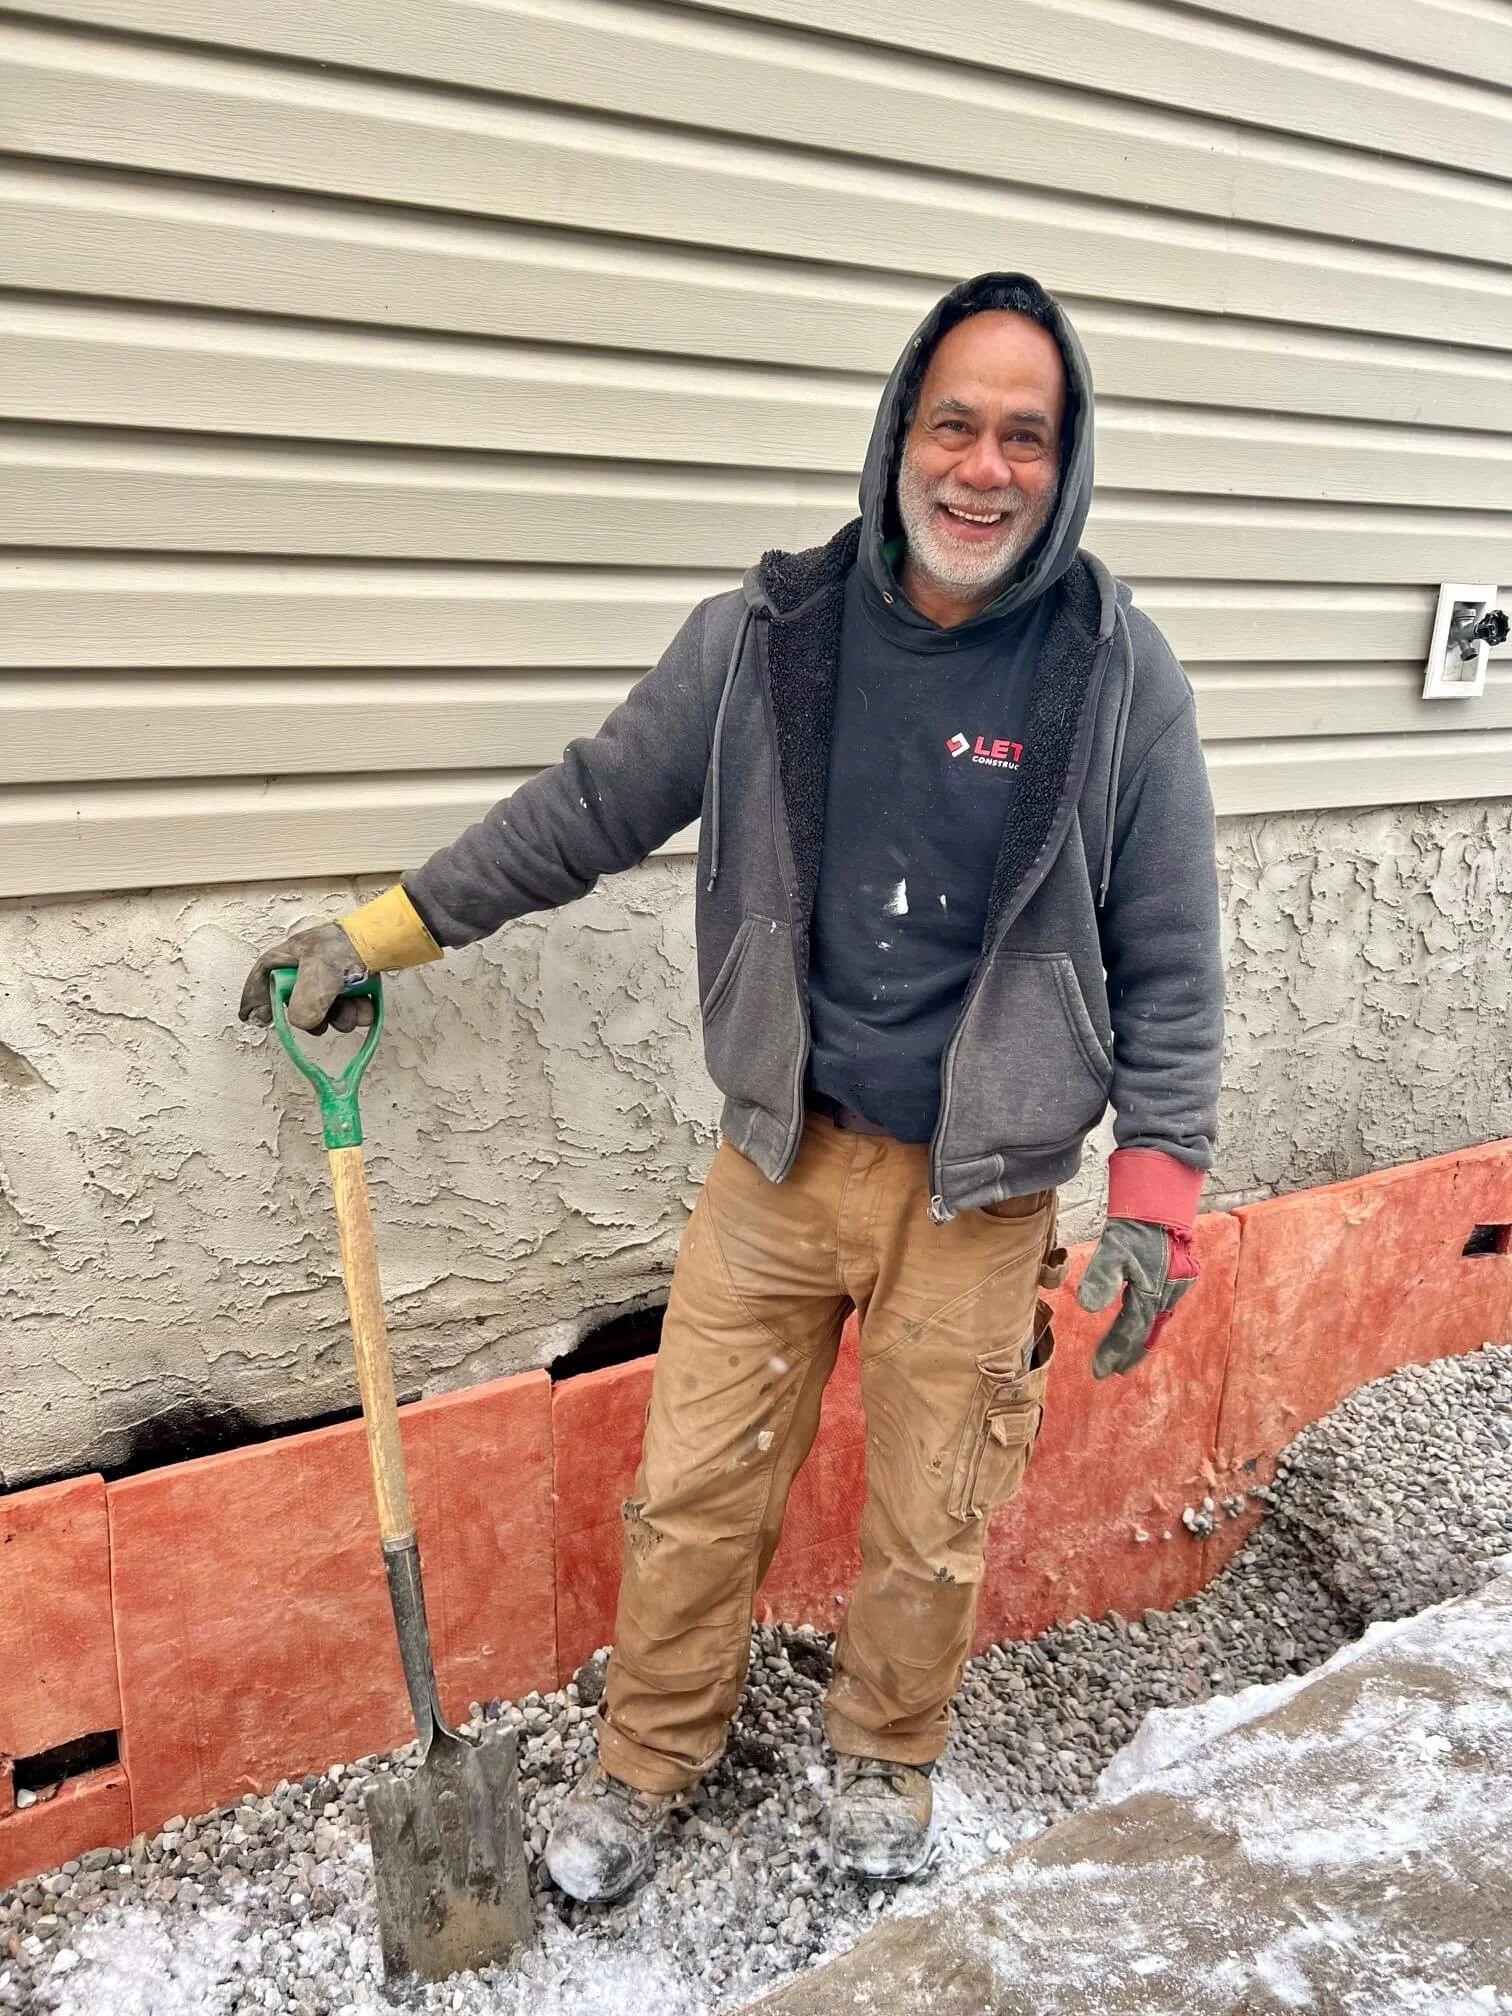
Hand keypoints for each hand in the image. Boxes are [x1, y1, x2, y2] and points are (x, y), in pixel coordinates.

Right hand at [238, 922, 371, 1033]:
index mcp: (291, 956)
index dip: (256, 997)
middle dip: (311, 1018)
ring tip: (351, 1012)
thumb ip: (303, 1004)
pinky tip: (365, 1008)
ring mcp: (332, 976)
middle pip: (298, 1001)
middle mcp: (309, 966)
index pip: (264, 976)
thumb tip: (304, 1022)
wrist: (386, 941)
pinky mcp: (354, 984)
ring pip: (327, 1009)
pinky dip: (357, 1012)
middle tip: (320, 1026)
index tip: (256, 1018)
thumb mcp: (316, 975)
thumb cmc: (346, 948)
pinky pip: (350, 1007)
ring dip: (340, 1018)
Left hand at [1076, 1219, 1199, 1379]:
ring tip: (1129, 1356)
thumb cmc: (1136, 1225)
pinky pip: (1163, 1308)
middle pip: (1146, 1331)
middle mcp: (1168, 1294)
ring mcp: (1176, 1286)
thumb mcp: (1113, 1249)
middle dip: (1129, 1353)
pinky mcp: (1178, 1276)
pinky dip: (1152, 1322)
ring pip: (1157, 1321)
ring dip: (1142, 1339)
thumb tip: (1088, 1308)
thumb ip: (1101, 1277)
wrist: (1162, 1201)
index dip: (1114, 1352)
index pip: (1129, 1331)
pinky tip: (1146, 1323)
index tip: (1098, 1372)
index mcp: (1152, 1293)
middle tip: (1113, 1372)